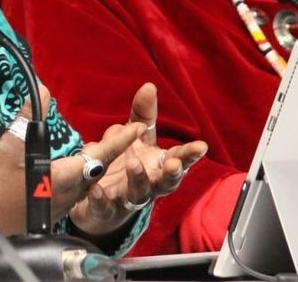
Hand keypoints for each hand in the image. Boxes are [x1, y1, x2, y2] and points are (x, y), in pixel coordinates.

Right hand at [0, 86, 145, 234]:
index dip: (120, 141)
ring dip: (97, 165)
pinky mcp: (51, 211)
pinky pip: (76, 191)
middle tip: (125, 135)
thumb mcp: (9, 147)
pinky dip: (82, 175)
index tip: (138, 129)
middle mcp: (70, 194)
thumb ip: (27, 117)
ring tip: (103, 149)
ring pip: (88, 181)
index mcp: (65, 177)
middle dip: (113, 152)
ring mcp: (61, 205)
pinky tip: (75, 169)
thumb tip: (42, 89)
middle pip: (98, 170)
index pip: (101, 156)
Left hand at [68, 83, 207, 236]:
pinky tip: (96, 188)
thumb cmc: (128, 163)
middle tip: (174, 165)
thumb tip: (149, 86)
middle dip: (172, 174)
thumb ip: (143, 115)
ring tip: (133, 163)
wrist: (100, 197)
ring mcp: (129, 198)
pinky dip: (101, 199)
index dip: (190, 154)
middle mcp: (149, 184)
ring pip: (139, 193)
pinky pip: (105, 206)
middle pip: (166, 182)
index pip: (178, 159)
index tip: (201, 146)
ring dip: (138, 179)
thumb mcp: (136, 138)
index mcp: (159, 165)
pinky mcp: (107, 210)